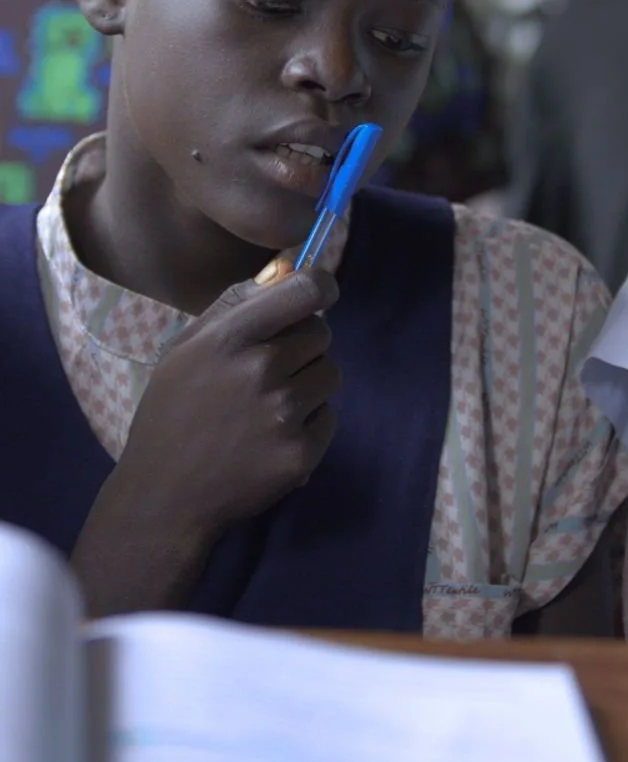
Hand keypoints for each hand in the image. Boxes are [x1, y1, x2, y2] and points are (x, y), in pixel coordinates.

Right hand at [72, 266, 341, 614]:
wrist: (163, 497)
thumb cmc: (174, 412)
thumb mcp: (187, 347)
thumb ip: (238, 302)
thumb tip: (288, 264)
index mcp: (229, 338)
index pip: (304, 290)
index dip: (321, 286)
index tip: (320, 292)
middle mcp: (261, 371)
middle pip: (322, 334)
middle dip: (303, 346)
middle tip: (266, 371)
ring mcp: (284, 415)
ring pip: (330, 374)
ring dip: (308, 384)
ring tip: (265, 407)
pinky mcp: (301, 453)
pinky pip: (329, 416)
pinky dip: (309, 424)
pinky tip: (270, 437)